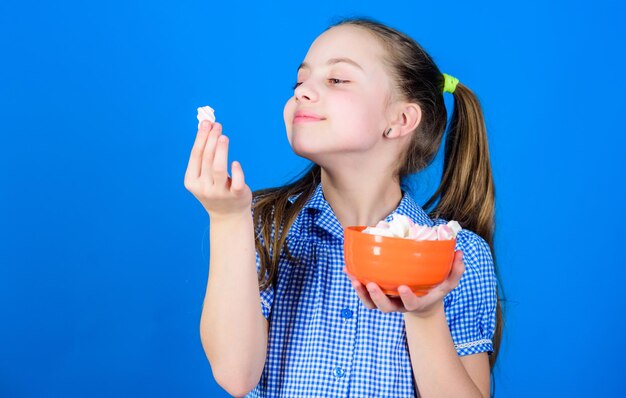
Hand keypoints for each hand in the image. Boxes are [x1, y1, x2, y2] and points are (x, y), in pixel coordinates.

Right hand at [184, 120, 251, 218]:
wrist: (228, 215)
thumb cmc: (216, 188)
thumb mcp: (205, 175)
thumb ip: (205, 155)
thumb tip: (207, 127)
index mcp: (191, 181)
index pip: (195, 155)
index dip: (201, 137)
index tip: (206, 123)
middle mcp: (203, 188)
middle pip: (207, 159)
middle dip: (211, 139)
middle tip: (217, 125)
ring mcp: (219, 193)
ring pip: (218, 168)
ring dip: (221, 150)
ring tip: (224, 137)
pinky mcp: (235, 196)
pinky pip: (236, 182)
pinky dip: (236, 171)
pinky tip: (235, 163)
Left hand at [343, 250, 464, 317]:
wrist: (422, 303)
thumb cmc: (434, 289)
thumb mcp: (447, 283)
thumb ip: (455, 271)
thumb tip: (460, 253)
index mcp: (415, 303)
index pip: (411, 305)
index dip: (407, 298)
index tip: (403, 287)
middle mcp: (399, 305)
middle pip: (385, 308)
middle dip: (377, 297)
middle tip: (370, 284)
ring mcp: (386, 302)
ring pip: (370, 303)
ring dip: (360, 291)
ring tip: (353, 276)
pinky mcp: (376, 296)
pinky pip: (363, 293)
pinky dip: (354, 281)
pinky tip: (348, 268)